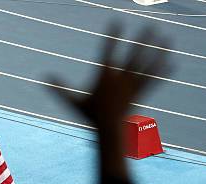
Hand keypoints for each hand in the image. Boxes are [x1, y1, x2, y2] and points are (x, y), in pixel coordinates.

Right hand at [50, 25, 169, 128]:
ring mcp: (133, 85)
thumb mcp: (72, 101)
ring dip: (157, 50)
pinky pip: (153, 79)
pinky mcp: (140, 92)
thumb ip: (59, 89)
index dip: (113, 35)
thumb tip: (44, 77)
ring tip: (165, 37)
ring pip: (147, 64)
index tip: (116, 21)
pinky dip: (162, 71)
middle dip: (142, 39)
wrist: (109, 131)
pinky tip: (172, 63)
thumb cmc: (90, 115)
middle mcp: (121, 79)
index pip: (109, 51)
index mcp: (105, 77)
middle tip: (149, 24)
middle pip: (134, 54)